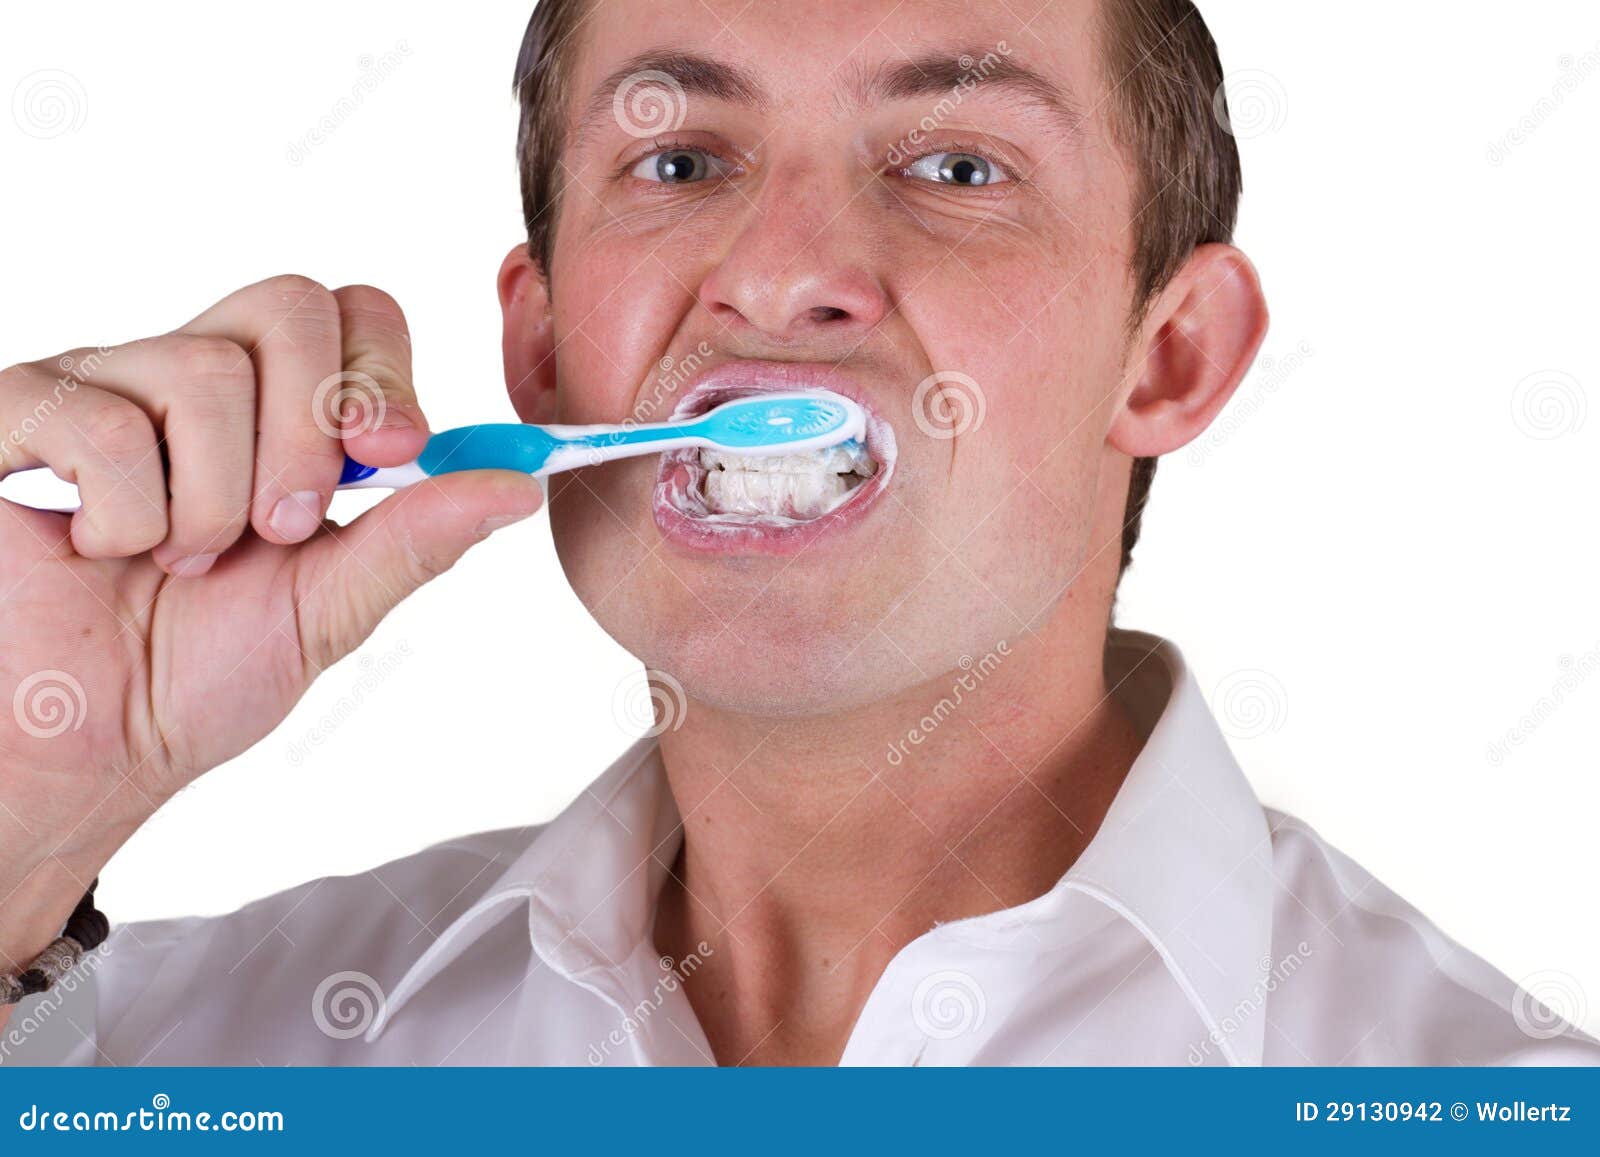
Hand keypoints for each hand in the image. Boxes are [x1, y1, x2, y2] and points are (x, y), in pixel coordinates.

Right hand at [0, 275, 541, 966]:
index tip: (390, 455)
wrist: (86, 748)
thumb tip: (521, 485)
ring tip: (184, 561)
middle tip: (281, 529)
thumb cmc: (191, 677)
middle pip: (288, 306)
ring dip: (213, 500)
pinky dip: (128, 511)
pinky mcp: (20, 417)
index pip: (349, 312)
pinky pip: (104, 418)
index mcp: (273, 414)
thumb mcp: (330, 607)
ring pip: (203, 369)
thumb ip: (416, 539)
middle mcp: (190, 380)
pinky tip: (106, 549)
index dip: (381, 371)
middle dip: (307, 433)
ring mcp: (105, 389)